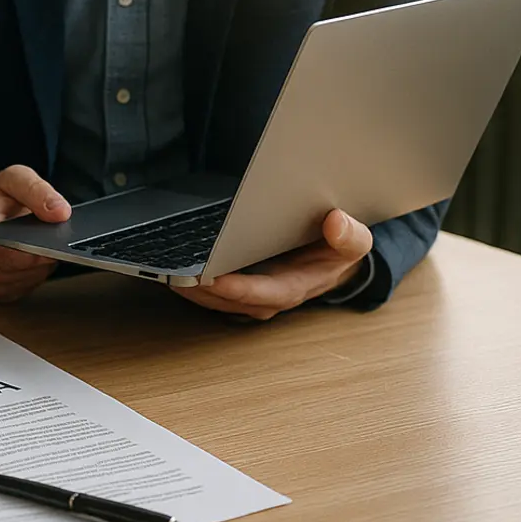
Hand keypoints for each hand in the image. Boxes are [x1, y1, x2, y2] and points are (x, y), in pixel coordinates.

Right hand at [0, 165, 72, 301]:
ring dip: (42, 264)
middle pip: (25, 270)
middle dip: (43, 254)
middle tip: (49, 236)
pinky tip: (32, 256)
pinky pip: (29, 287)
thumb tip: (61, 212)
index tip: (53, 247)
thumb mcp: (15, 178)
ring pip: (32, 279)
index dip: (33, 254)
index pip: (6, 255)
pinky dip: (37, 272)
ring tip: (38, 243)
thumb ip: (36, 190)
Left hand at [173, 208, 373, 320]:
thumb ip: (349, 236)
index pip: (263, 292)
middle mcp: (269, 296)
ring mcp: (252, 294)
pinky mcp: (239, 285)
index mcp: (295, 286)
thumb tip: (336, 221)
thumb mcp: (354, 241)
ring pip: (215, 299)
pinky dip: (191, 283)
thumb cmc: (338, 249)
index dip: (237, 288)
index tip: (212, 279)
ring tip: (166, 272)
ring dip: (189, 289)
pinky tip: (173, 268)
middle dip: (201, 291)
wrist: (333, 256)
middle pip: (230, 300)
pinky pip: (211, 290)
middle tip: (174, 275)